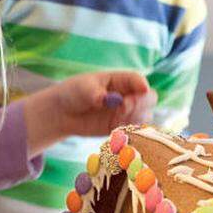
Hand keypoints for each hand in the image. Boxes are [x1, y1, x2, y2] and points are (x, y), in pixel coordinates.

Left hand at [24, 71, 155, 150]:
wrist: (63, 113)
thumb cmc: (74, 93)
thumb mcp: (83, 89)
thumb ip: (97, 94)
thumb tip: (112, 100)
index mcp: (120, 80)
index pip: (137, 80)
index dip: (142, 85)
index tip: (142, 90)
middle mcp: (128, 95)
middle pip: (149, 98)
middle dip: (142, 103)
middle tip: (125, 107)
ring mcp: (126, 113)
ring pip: (144, 116)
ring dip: (136, 118)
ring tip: (117, 120)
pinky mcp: (121, 128)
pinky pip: (134, 131)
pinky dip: (131, 132)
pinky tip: (118, 131)